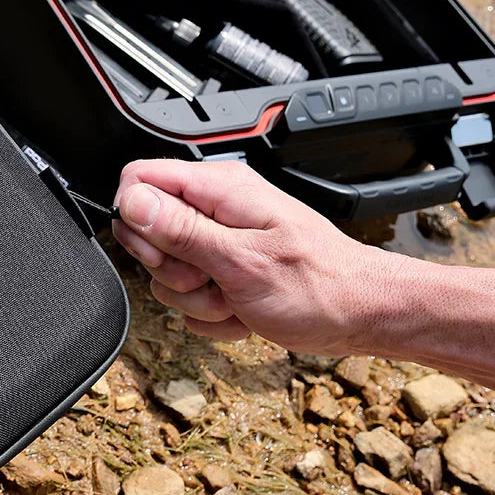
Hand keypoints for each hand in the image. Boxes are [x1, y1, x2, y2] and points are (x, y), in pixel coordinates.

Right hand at [112, 159, 384, 356]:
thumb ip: (182, 230)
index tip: (165, 251)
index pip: (138, 179)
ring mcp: (218, 239)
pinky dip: (211, 311)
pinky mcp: (223, 269)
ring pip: (166, 270)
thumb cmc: (319, 286)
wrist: (361, 316)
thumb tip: (132, 202)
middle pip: (147, 231)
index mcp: (218, 188)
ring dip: (195, 298)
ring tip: (235, 297)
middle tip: (210, 278)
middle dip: (171, 269)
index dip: (137, 219)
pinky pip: (189, 294)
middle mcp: (215, 207)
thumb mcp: (242, 260)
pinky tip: (242, 309)